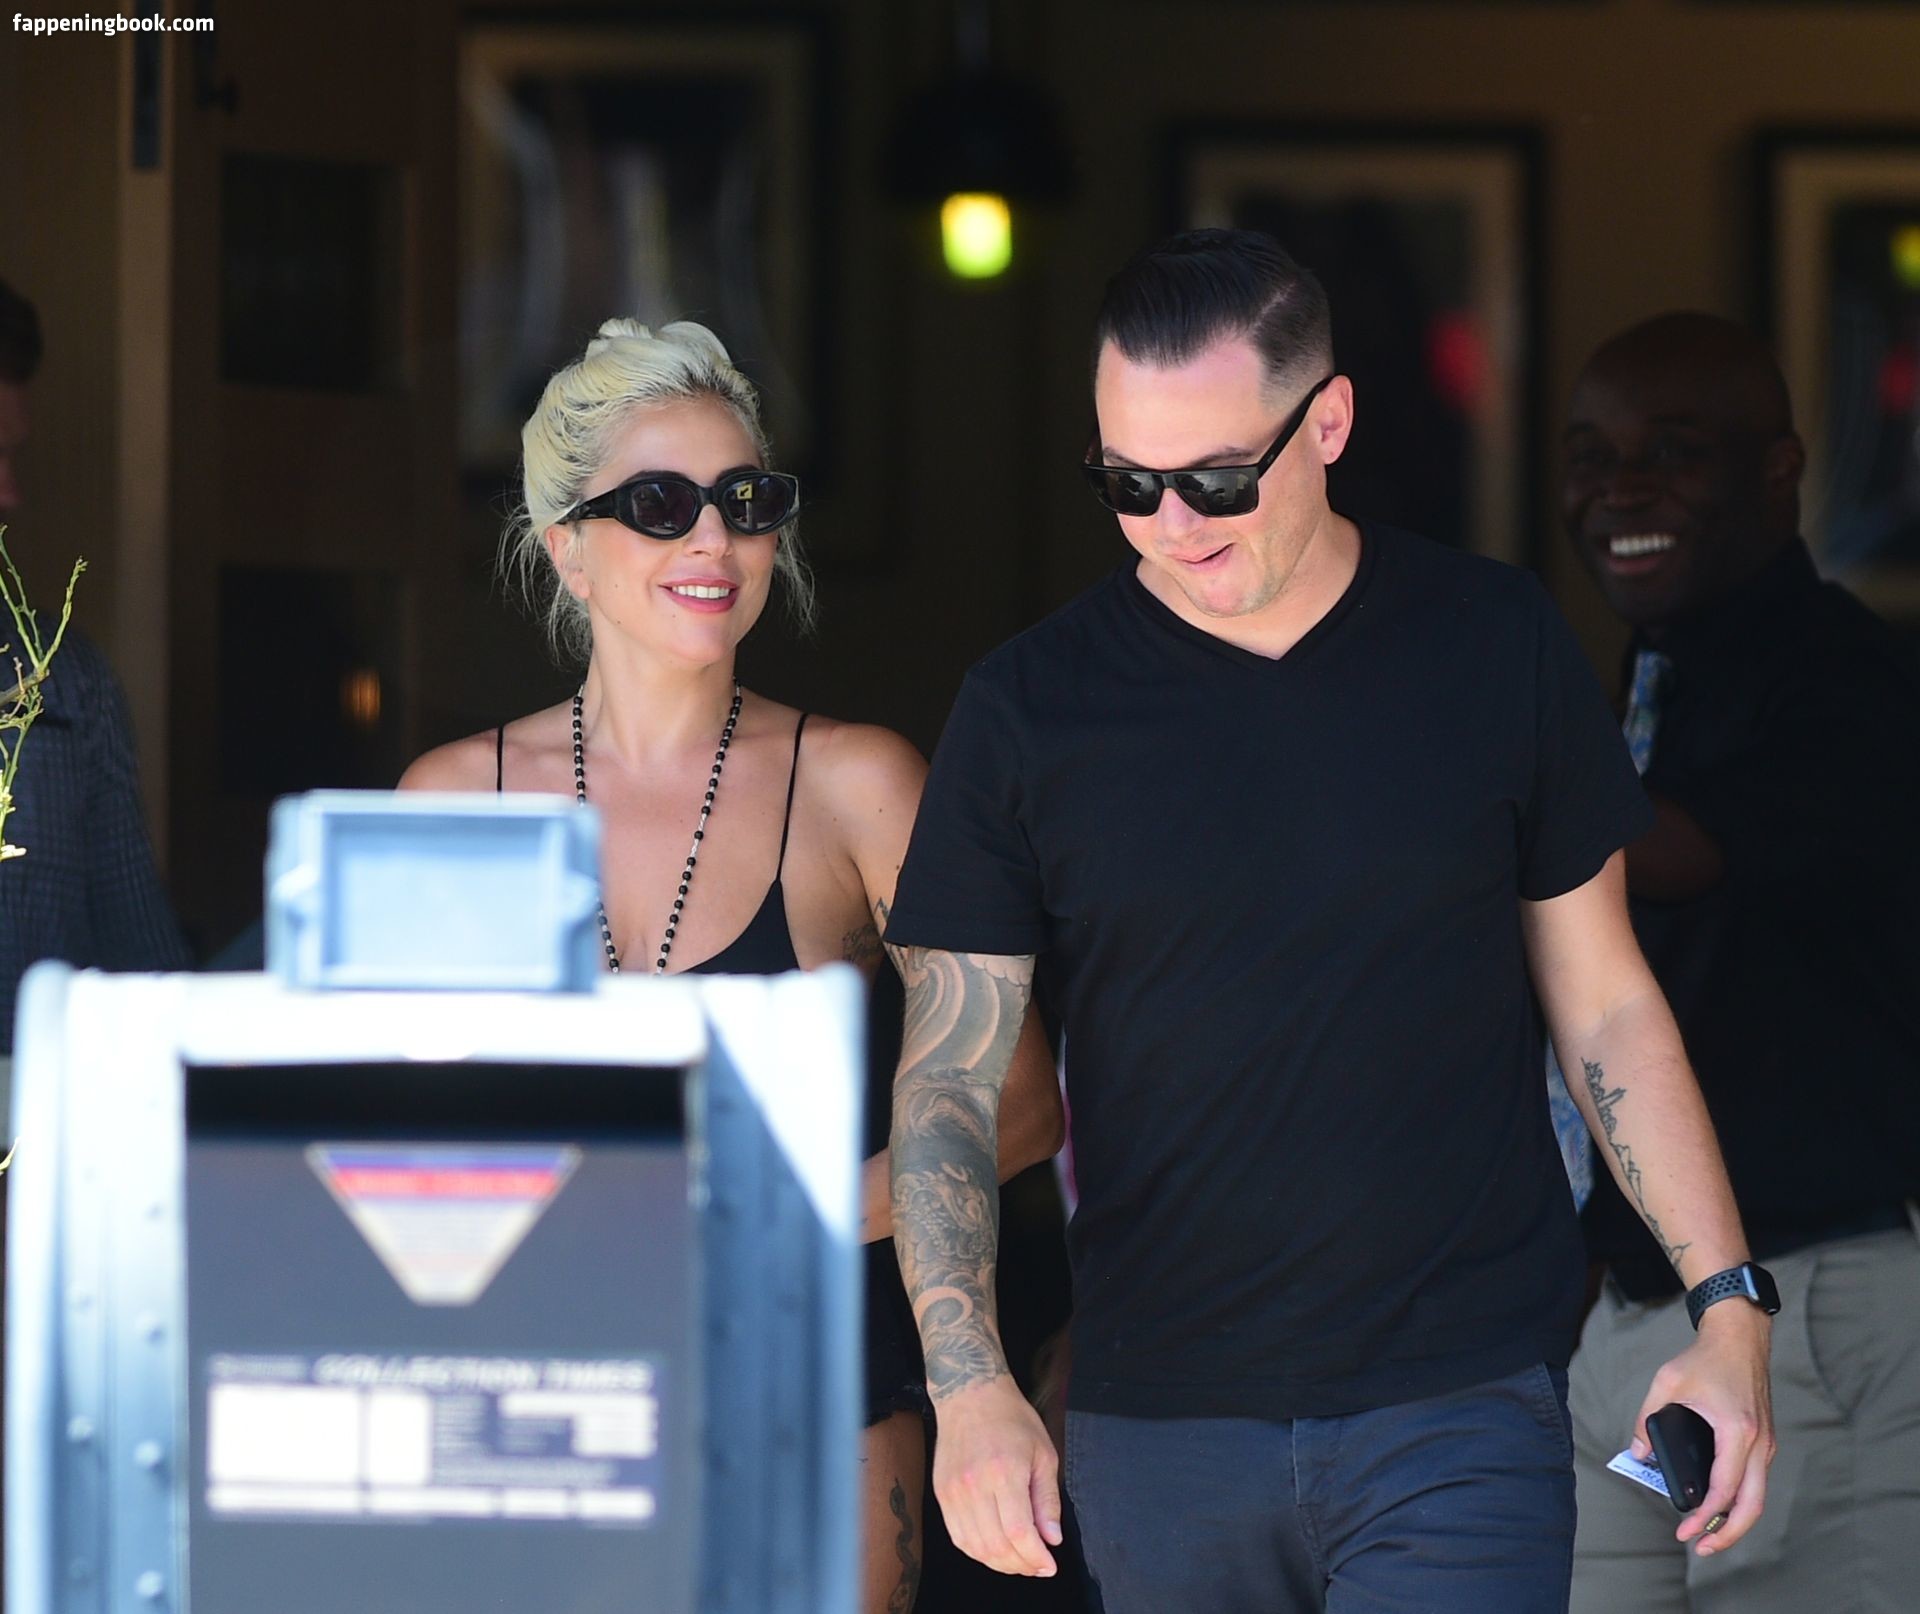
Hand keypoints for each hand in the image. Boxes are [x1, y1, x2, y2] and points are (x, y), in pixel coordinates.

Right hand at [930, 1375, 1063, 1576]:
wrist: (970, 1395)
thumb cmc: (1012, 1419)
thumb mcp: (1043, 1453)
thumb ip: (1047, 1500)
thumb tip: (1051, 1539)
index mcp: (1005, 1472)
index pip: (1018, 1533)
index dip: (1035, 1558)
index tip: (1049, 1566)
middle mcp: (975, 1485)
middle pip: (996, 1546)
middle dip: (1021, 1565)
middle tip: (1037, 1565)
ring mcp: (954, 1492)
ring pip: (975, 1548)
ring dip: (1000, 1563)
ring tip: (1019, 1560)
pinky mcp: (941, 1494)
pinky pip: (959, 1537)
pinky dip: (978, 1552)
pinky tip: (995, 1549)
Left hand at [1632, 1304, 1774, 1555]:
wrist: (1739, 1337)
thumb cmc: (1705, 1358)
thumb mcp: (1667, 1383)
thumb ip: (1646, 1419)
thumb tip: (1637, 1452)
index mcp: (1737, 1431)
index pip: (1725, 1489)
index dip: (1705, 1515)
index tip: (1685, 1530)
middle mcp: (1759, 1443)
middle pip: (1752, 1506)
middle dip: (1727, 1534)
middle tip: (1700, 1547)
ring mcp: (1766, 1444)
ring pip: (1758, 1498)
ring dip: (1736, 1521)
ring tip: (1708, 1535)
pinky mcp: (1765, 1441)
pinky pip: (1757, 1482)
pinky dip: (1741, 1502)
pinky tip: (1720, 1507)